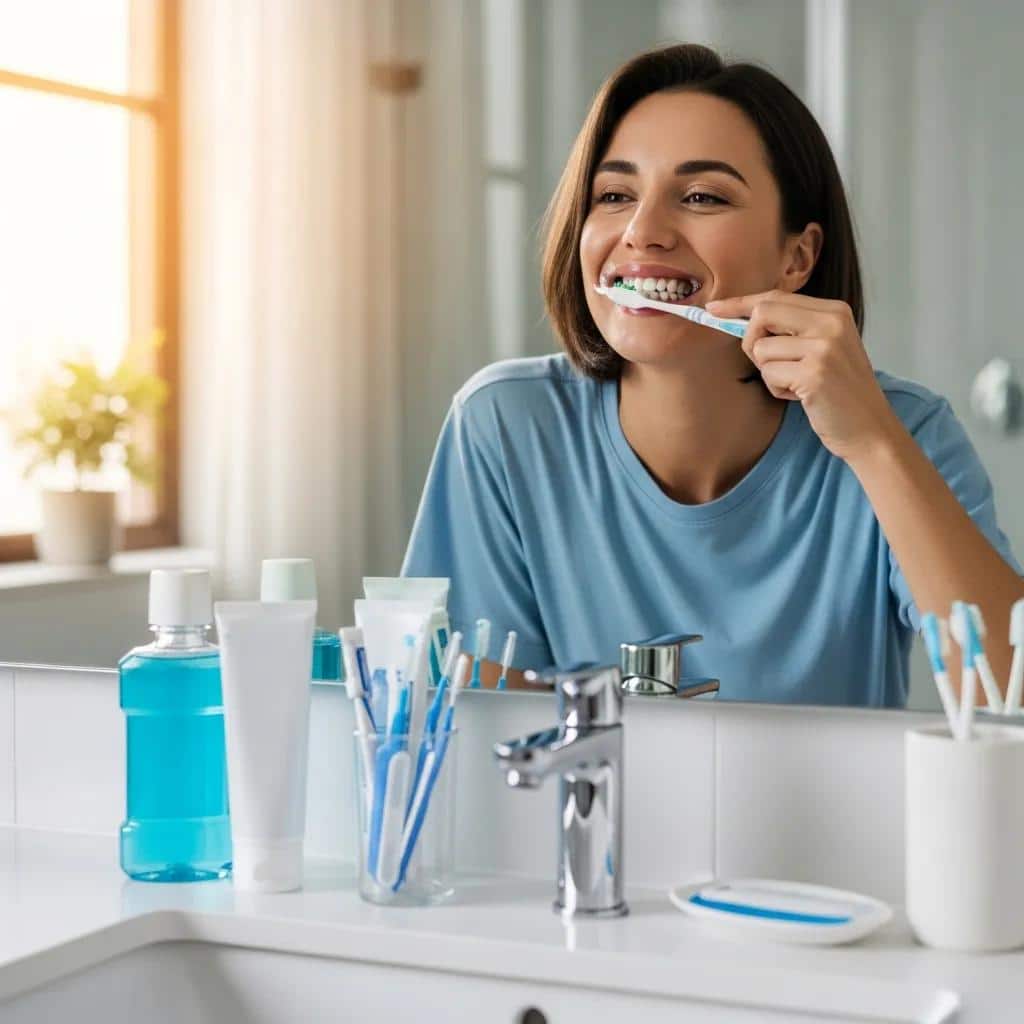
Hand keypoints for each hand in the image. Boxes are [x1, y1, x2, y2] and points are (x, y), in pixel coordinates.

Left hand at [705, 290, 900, 462]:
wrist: (870, 428)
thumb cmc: (839, 392)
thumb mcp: (824, 348)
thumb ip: (792, 329)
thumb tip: (740, 319)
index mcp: (834, 311)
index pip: (775, 297)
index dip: (740, 303)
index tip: (713, 308)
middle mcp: (831, 322)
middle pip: (761, 314)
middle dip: (751, 340)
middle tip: (768, 363)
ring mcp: (824, 346)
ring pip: (761, 348)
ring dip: (770, 373)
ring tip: (797, 384)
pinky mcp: (814, 373)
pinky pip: (768, 374)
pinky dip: (777, 389)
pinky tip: (801, 396)